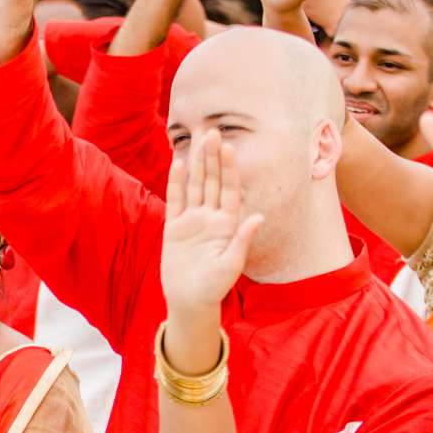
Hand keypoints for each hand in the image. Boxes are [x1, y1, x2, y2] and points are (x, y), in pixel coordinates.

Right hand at [160, 129, 261, 316]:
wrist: (189, 300)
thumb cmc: (214, 287)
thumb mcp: (231, 265)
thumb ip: (242, 240)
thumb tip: (258, 217)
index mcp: (228, 224)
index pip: (229, 189)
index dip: (229, 168)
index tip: (230, 147)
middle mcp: (211, 217)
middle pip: (212, 181)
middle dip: (213, 157)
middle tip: (213, 131)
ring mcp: (192, 220)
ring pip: (195, 185)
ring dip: (196, 163)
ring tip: (198, 139)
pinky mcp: (174, 227)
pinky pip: (176, 199)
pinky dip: (176, 182)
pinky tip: (177, 163)